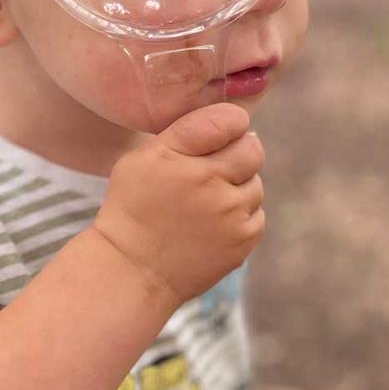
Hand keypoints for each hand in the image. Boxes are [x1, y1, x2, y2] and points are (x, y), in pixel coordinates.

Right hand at [93, 102, 264, 310]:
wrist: (131, 268)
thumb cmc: (134, 206)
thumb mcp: (142, 158)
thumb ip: (186, 132)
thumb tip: (237, 123)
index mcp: (181, 155)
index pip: (229, 120)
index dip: (231, 123)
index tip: (222, 133)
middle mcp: (209, 181)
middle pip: (252, 151)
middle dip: (239, 153)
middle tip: (215, 168)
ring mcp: (229, 214)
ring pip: (256, 185)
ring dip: (239, 187)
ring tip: (208, 201)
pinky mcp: (241, 242)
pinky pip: (257, 216)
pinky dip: (241, 216)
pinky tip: (213, 223)